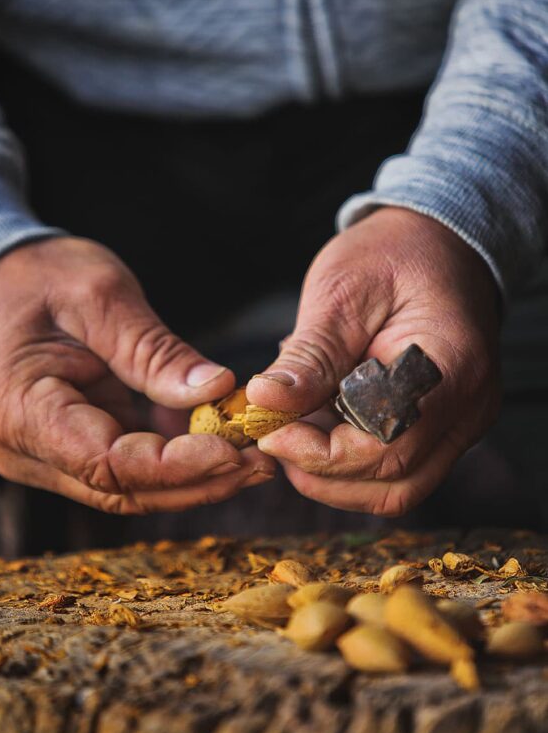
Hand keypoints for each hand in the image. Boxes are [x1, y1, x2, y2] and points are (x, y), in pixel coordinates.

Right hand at [0, 237, 273, 512]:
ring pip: (128, 487)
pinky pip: (126, 465)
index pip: (109, 464)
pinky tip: (221, 442)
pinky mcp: (67, 447)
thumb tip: (217, 389)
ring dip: (192, 476)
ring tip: (253, 455)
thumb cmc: (37, 278)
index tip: (236, 450)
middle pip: (123, 489)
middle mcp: (26, 451)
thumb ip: (153, 351)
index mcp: (22, 412)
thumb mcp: (99, 297)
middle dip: (197, 480)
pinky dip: (174, 458)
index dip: (177, 466)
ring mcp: (45, 456)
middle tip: (262, 460)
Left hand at [246, 208, 500, 515]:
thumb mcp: (342, 291)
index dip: (322, 452)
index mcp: (451, 366)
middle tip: (272, 435)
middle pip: (394, 482)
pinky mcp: (442, 429)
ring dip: (333, 477)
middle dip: (321, 472)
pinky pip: (398, 471)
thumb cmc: (391, 255)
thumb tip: (264, 400)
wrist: (436, 242)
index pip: (387, 443)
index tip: (269, 432)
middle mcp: (468, 408)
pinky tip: (316, 426)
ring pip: (396, 490)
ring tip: (290, 432)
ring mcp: (460, 424)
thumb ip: (309, 354)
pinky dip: (348, 463)